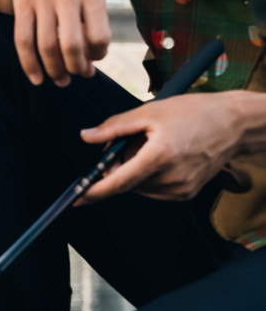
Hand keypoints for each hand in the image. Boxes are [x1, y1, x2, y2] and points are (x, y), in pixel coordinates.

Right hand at [8, 0, 109, 85]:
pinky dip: (29, 64)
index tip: (93, 59)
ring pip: (46, 46)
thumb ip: (94, 20)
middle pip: (72, 45)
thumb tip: (92, 61)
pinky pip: (23, 40)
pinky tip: (36, 77)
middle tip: (75, 76)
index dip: (98, 55)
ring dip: (54, 71)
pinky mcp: (22, 2)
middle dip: (75, 69)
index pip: (99, 37)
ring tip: (59, 80)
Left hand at [77, 93, 246, 204]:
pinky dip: (149, 176)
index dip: (95, 191)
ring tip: (151, 145)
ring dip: (134, 171)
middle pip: (128, 183)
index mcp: (160, 156)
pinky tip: (161, 156)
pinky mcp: (187, 193)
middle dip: (118, 167)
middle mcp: (172, 178)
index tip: (77, 199)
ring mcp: (181, 189)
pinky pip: (155, 189)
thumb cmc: (193, 112)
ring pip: (140, 187)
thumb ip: (115, 127)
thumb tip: (87, 136)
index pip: (119, 182)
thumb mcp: (149, 112)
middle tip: (129, 143)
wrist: (232, 123)